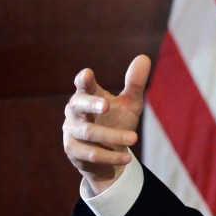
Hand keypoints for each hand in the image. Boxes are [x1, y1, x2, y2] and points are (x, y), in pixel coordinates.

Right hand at [62, 54, 150, 193]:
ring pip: (89, 133)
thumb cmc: (116, 122)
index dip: (84, 80)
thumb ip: (135, 84)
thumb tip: (144, 57)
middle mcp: (75, 112)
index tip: (87, 74)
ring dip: (112, 136)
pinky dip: (110, 156)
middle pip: (79, 105)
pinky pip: (91, 154)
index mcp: (87, 95)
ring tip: (134, 138)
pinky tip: (127, 158)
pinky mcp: (73, 151)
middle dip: (92, 104)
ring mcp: (72, 131)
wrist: (107, 156)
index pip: (84, 85)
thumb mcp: (129, 104)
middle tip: (107, 104)